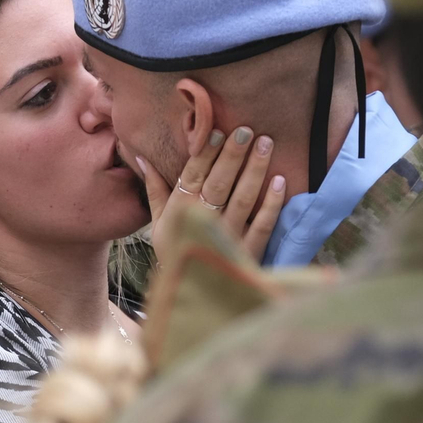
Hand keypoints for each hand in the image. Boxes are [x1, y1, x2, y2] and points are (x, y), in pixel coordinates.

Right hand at [138, 126, 285, 261]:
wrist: (192, 292)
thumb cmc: (177, 250)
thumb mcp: (159, 223)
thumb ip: (155, 190)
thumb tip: (142, 157)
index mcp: (181, 212)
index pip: (193, 177)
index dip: (205, 155)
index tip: (216, 132)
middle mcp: (203, 222)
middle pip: (219, 183)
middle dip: (233, 155)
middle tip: (246, 131)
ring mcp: (228, 237)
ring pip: (243, 199)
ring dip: (255, 170)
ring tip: (266, 144)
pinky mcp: (248, 252)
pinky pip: (262, 224)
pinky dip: (272, 203)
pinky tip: (280, 181)